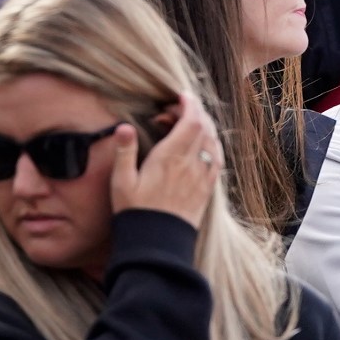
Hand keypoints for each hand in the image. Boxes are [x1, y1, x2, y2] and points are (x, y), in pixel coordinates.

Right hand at [109, 92, 223, 226]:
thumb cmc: (135, 212)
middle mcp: (192, 164)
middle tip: (175, 110)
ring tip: (186, 124)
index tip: (181, 96)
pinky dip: (212, 144)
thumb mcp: (121, 182)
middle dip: (194, 112)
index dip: (190, 104)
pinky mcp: (207, 188)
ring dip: (204, 127)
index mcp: (171, 157)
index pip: (191, 121)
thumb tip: (124, 126)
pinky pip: (217, 159)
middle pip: (204, 127)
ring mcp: (203, 176)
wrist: (158, 243)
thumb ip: (124, 152)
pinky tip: (202, 146)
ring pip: (213, 142)